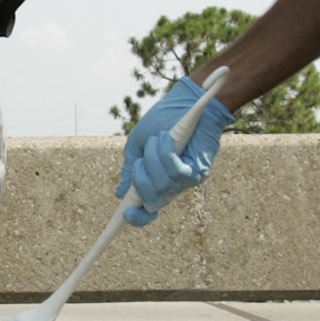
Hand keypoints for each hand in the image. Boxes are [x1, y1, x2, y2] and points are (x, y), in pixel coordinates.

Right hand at [117, 78, 235, 225]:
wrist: (185, 102)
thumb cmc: (162, 122)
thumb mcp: (138, 145)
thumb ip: (130, 169)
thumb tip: (120, 194)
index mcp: (155, 183)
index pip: (147, 211)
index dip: (137, 218)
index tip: (126, 216)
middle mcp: (171, 186)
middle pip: (153, 202)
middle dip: (141, 181)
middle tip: (140, 161)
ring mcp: (186, 180)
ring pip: (163, 185)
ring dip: (153, 159)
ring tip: (158, 139)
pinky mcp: (198, 169)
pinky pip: (177, 171)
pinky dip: (167, 154)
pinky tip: (168, 138)